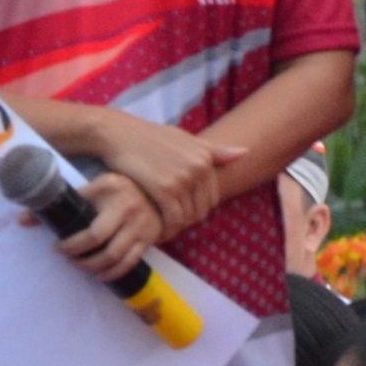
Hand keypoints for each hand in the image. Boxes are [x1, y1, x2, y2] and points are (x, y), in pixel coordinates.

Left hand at [49, 169, 169, 281]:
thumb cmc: (117, 189)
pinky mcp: (149, 238)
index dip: (69, 243)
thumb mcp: (91, 188)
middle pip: (99, 242)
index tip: (56, 247)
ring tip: (81, 266)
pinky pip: (129, 263)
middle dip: (79, 256)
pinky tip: (100, 275)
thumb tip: (22, 221)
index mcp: (110, 189)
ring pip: (114, 256)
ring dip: (93, 267)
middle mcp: (127, 207)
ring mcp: (140, 224)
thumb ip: (60, 202)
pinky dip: (112, 273)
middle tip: (67, 258)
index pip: (86, 222)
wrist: (157, 190)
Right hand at [66, 109, 231, 237]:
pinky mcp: (164, 189)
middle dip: (188, 221)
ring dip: (176, 227)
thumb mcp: (185, 139)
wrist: (120, 135)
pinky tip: (156, 229)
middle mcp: (198, 168)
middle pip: (202, 210)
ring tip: (162, 228)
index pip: (212, 198)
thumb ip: (213, 150)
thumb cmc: (151, 138)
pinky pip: (172, 220)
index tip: (181, 214)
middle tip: (170, 224)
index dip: (197, 211)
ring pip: (187, 217)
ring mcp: (182, 179)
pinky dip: (166, 229)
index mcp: (205, 157)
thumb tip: (245, 153)